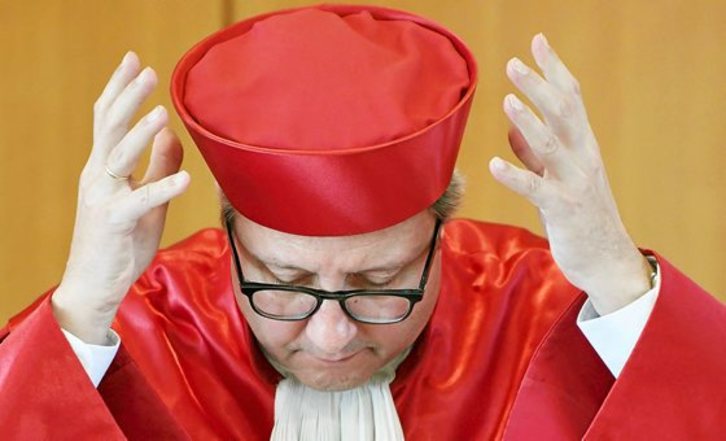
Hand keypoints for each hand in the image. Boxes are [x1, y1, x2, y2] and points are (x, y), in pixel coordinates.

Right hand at [51, 51, 190, 343]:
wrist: (95, 285)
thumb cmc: (121, 241)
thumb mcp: (147, 200)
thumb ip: (159, 167)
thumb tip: (174, 136)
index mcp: (105, 168)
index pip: (108, 120)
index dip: (120, 89)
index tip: (134, 60)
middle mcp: (99, 177)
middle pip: (109, 127)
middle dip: (127, 97)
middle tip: (147, 70)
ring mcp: (103, 198)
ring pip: (119, 157)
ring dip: (140, 134)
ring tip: (161, 113)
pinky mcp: (115, 223)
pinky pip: (140, 202)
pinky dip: (162, 188)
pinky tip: (185, 179)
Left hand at [488, 34, 651, 314]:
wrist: (606, 260)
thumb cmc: (580, 216)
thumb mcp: (557, 179)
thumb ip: (536, 156)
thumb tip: (512, 131)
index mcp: (582, 147)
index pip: (571, 98)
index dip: (553, 70)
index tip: (537, 43)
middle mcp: (583, 159)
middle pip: (564, 113)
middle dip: (539, 86)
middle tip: (514, 64)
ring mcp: (575, 184)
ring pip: (553, 145)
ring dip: (530, 121)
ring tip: (508, 101)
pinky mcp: (562, 210)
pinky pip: (537, 189)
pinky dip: (516, 175)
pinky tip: (494, 164)